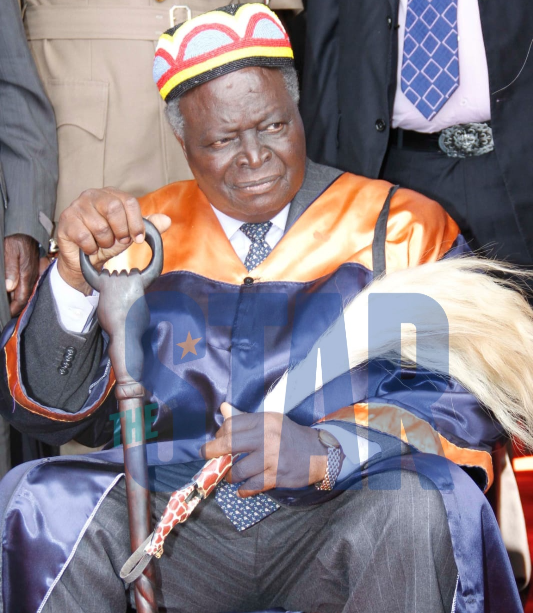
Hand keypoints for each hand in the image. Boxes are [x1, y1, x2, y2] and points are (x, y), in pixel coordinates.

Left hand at [4, 234, 38, 315]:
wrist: (27, 230)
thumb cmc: (16, 239)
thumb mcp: (9, 251)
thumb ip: (10, 269)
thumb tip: (11, 287)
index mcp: (26, 272)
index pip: (22, 295)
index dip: (16, 307)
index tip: (9, 313)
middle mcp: (33, 274)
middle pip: (27, 295)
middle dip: (18, 306)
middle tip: (10, 313)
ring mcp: (36, 272)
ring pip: (30, 290)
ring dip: (21, 299)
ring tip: (13, 306)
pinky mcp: (37, 270)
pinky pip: (32, 284)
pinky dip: (25, 291)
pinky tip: (18, 293)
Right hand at [57, 187, 170, 293]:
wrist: (85, 260)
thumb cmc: (107, 242)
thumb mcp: (130, 234)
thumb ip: (147, 226)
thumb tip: (167, 220)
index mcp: (111, 195)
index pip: (129, 202)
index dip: (136, 222)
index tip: (137, 237)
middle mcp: (93, 195)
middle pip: (114, 208)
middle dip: (121, 231)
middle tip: (119, 241)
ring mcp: (77, 206)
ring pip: (99, 226)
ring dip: (105, 242)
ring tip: (101, 244)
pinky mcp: (66, 221)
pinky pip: (85, 237)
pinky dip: (91, 248)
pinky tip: (89, 247)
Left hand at [202, 402, 327, 496]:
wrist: (319, 452)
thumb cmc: (289, 435)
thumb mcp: (270, 421)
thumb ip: (245, 418)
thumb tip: (223, 408)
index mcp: (264, 420)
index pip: (231, 425)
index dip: (219, 434)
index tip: (217, 440)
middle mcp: (267, 437)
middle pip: (229, 444)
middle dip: (212, 452)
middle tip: (206, 456)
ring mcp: (272, 457)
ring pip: (238, 470)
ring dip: (230, 475)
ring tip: (230, 475)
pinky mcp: (277, 476)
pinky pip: (252, 486)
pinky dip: (244, 490)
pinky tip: (243, 489)